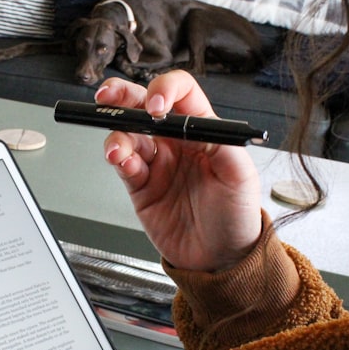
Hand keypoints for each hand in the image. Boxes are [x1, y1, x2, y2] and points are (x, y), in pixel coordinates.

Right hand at [96, 70, 262, 272]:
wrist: (220, 259)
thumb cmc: (237, 216)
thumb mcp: (240, 176)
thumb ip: (220, 143)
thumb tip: (198, 121)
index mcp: (203, 129)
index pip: (181, 93)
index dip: (165, 90)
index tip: (156, 106)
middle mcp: (176, 141)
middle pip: (143, 104)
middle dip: (122, 96)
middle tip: (108, 96)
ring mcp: (156, 162)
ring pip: (126, 133)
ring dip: (116, 134)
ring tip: (117, 150)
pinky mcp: (140, 186)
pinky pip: (123, 163)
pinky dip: (117, 158)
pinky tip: (121, 161)